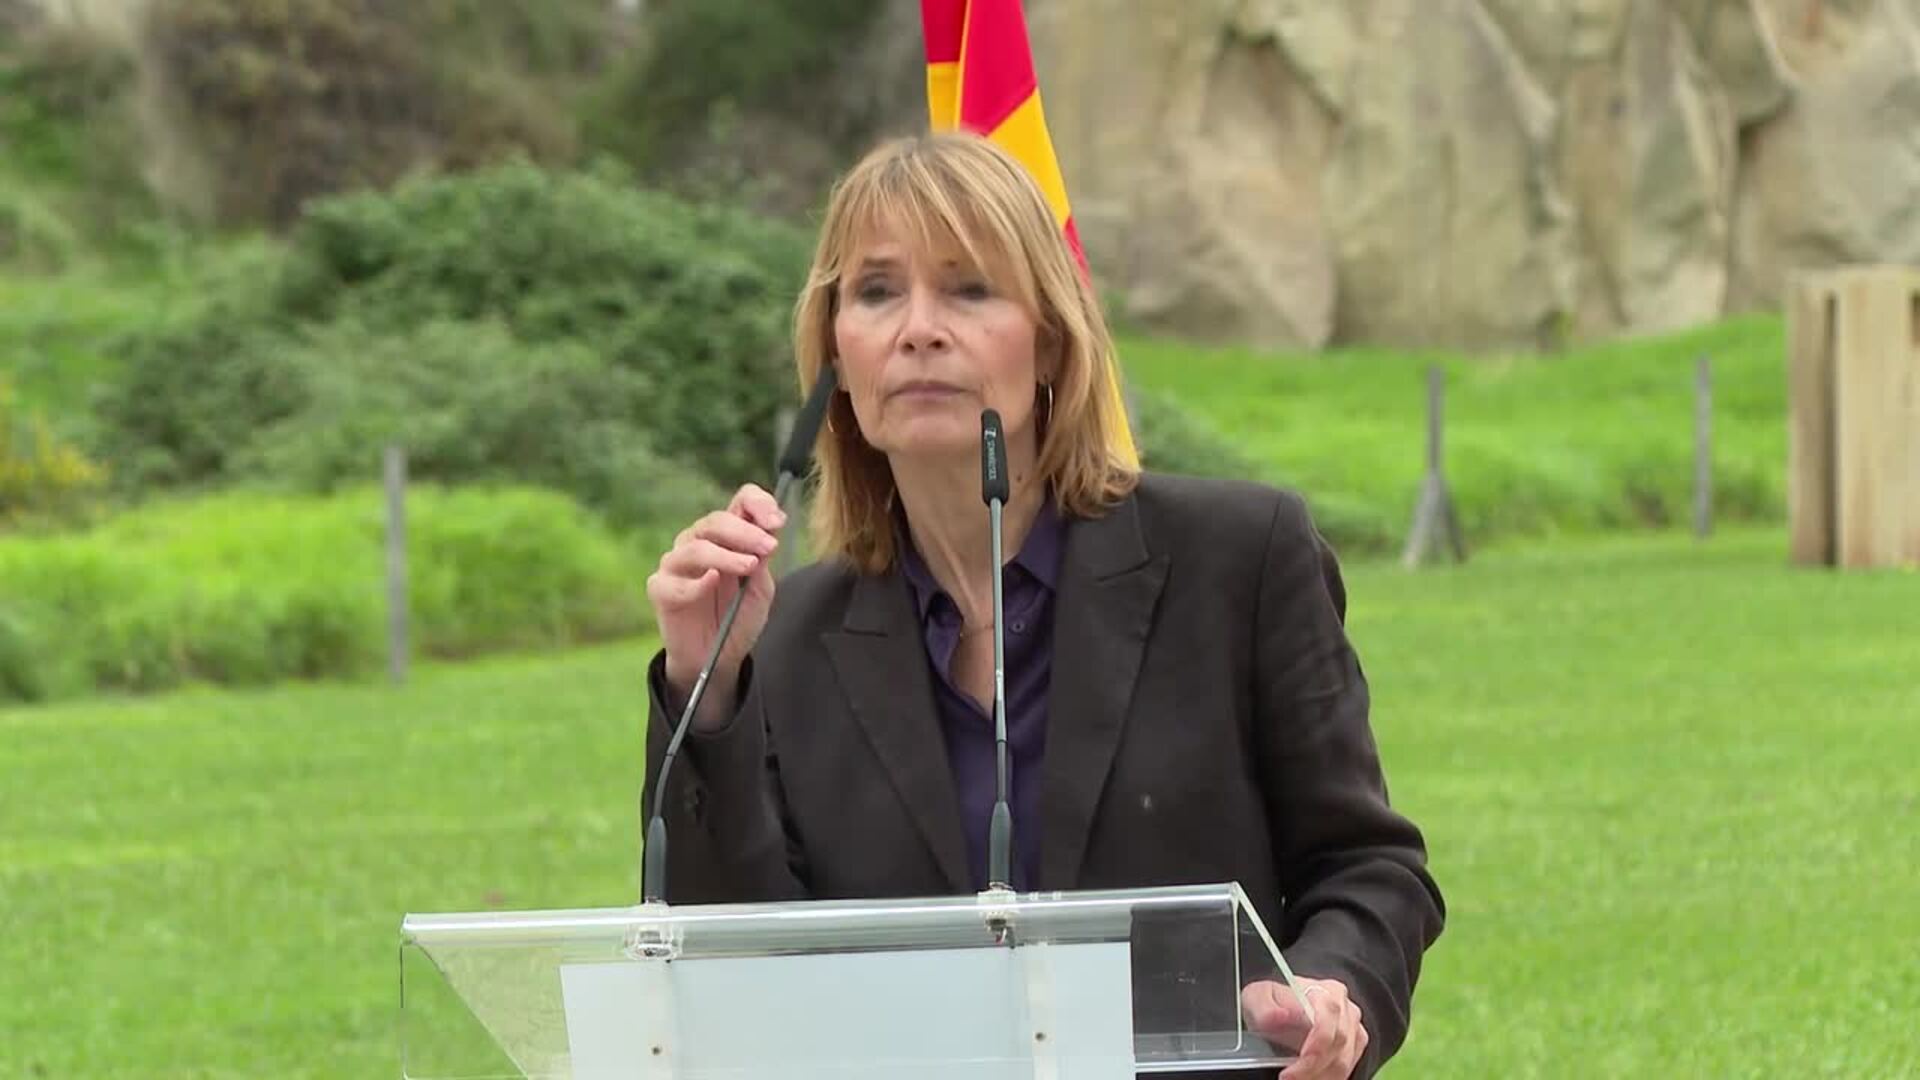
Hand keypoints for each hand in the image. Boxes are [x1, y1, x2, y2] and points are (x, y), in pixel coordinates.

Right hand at [646, 484, 785, 726]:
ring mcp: (676, 563)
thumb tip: (770, 530)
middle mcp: (698, 542)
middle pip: (716, 521)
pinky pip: (676, 581)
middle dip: (745, 531)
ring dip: (726, 554)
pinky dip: (696, 581)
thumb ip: (762, 559)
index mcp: (727, 535)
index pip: (740, 502)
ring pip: (696, 546)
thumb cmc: (737, 617)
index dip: (758, 504)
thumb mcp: (759, 587)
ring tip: (749, 566)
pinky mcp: (661, 588)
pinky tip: (711, 582)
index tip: (776, 521)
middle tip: (768, 546)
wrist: (717, 656)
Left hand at [1241, 977, 1367, 1079]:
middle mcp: (1345, 1009)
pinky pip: (1346, 1070)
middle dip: (1313, 1066)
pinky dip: (1326, 1078)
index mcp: (1326, 991)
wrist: (1279, 1011)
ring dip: (1320, 1076)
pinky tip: (1308, 1079)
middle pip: (1339, 1042)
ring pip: (1344, 1062)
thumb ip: (1265, 1007)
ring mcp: (1353, 1030)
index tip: (1300, 1060)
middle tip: (1289, 1078)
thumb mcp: (1258, 997)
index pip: (1330, 1015)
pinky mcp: (1354, 1049)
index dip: (1317, 1042)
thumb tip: (1280, 1016)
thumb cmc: (1273, 1004)